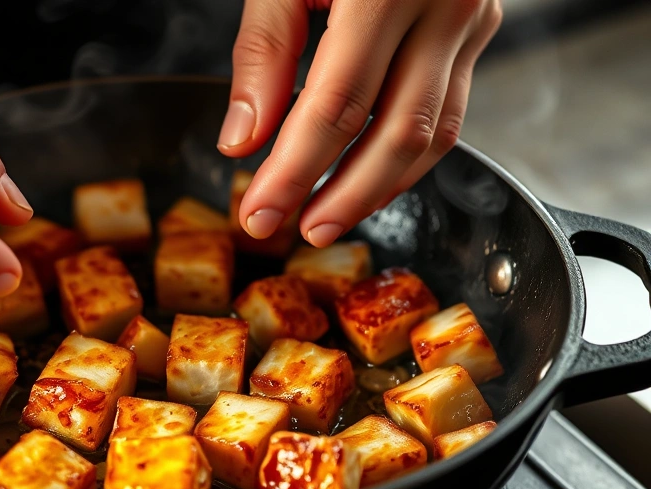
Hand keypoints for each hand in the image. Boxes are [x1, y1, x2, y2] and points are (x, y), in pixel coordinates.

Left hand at [220, 0, 502, 246]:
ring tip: (327, 220)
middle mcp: (444, 1)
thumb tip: (245, 140)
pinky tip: (366, 180)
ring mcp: (471, 17)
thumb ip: (265, 51)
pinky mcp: (477, 29)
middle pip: (397, 131)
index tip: (258, 212)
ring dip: (379, 188)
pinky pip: (448, 111)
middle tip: (294, 232)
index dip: (294, 170)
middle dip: (342, 196)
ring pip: (435, 133)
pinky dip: (404, 156)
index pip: (336, 105)